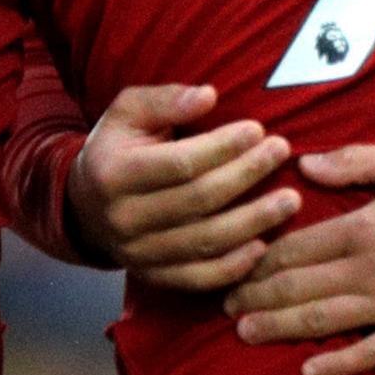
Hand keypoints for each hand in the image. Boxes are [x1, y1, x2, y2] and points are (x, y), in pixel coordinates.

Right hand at [67, 83, 299, 290]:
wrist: (84, 206)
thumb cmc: (117, 148)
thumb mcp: (126, 112)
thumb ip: (165, 100)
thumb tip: (209, 96)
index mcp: (113, 173)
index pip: (179, 163)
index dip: (222, 147)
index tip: (257, 130)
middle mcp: (123, 218)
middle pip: (198, 201)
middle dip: (246, 175)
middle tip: (281, 153)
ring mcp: (137, 254)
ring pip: (204, 242)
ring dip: (253, 222)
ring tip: (290, 200)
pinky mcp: (153, 277)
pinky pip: (198, 278)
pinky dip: (233, 267)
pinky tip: (263, 246)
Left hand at [223, 144, 374, 374]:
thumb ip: (356, 161)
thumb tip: (305, 163)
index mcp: (364, 227)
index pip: (295, 246)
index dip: (256, 258)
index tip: (229, 264)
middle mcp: (371, 270)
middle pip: (297, 286)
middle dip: (254, 296)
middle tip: (223, 306)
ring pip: (322, 320)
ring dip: (278, 328)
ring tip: (245, 334)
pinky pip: (371, 354)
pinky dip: (338, 364)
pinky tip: (308, 371)